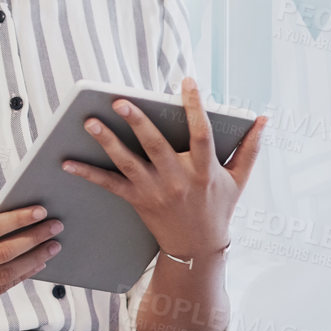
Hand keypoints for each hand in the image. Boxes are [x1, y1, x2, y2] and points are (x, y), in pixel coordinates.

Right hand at [0, 197, 62, 309]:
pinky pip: (0, 288)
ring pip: (5, 275)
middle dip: (33, 239)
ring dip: (34, 260)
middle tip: (56, 226)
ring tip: (53, 246)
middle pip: (1, 253)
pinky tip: (37, 262)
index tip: (40, 211)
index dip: (16, 220)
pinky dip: (22, 275)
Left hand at [61, 77, 267, 260]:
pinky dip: (87, 173)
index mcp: (205, 169)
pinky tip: (67, 161)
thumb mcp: (239, 179)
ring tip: (89, 121)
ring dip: (107, 142)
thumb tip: (263, 119)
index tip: (186, 82)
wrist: (198, 248)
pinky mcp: (137, 201)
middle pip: (155, 146)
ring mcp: (155, 190)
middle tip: (119, 100)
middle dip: (137, 122)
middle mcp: (178, 179)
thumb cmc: (219, 207)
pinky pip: (109, 185)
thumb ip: (249, 148)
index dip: (195, 107)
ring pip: (128, 163)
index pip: (201, 133)